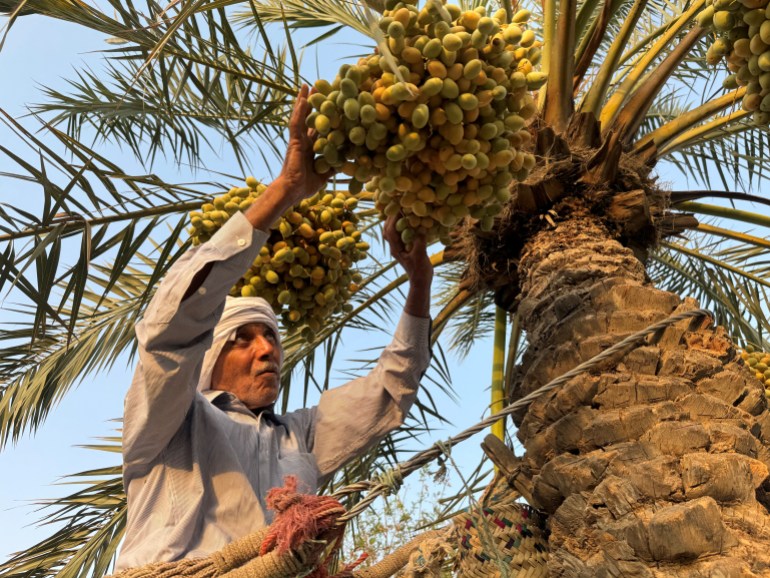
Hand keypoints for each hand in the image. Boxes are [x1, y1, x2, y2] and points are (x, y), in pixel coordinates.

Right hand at [244, 85, 332, 230]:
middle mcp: (304, 141)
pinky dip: (299, 110)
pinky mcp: (294, 141)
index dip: (325, 117)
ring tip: (308, 84)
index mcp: (311, 148)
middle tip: (321, 87)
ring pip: (302, 116)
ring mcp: (298, 139)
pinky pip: (297, 122)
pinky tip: (302, 98)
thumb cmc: (305, 186)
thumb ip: (334, 166)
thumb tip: (347, 162)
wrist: (292, 191)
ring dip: (305, 100)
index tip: (331, 105)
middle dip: (315, 103)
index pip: (319, 129)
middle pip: (311, 118)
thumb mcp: (325, 175)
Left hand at [384, 216, 432, 317]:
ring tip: (401, 210)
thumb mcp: (421, 256)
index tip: (399, 206)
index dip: (394, 217)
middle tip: (397, 204)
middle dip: (391, 216)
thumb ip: (419, 242)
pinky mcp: (404, 248)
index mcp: (396, 249)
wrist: (420, 282)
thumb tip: (421, 228)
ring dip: (394, 221)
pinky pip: (399, 234)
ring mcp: (398, 248)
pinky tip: (409, 221)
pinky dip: (401, 226)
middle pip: (387, 229)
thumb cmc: (420, 271)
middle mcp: (394, 247)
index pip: (391, 230)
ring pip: (391, 231)